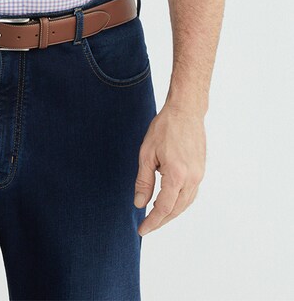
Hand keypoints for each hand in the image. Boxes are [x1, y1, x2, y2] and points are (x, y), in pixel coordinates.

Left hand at [134, 103, 205, 235]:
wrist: (186, 112)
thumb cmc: (165, 128)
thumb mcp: (147, 154)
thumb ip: (144, 181)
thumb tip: (139, 204)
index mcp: (176, 175)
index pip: (164, 208)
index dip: (152, 221)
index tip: (142, 229)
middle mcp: (192, 179)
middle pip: (176, 209)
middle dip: (161, 220)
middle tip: (146, 227)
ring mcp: (199, 175)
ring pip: (185, 203)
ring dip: (171, 213)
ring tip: (155, 217)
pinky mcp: (201, 171)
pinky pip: (190, 194)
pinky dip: (179, 202)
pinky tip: (169, 202)